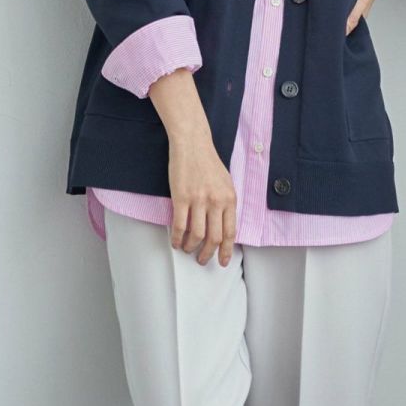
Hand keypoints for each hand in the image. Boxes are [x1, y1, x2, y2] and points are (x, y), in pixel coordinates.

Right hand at [168, 131, 237, 266]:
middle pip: (214, 237)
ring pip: (197, 235)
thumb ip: (226, 204)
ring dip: (191, 247)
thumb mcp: (226, 183)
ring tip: (187, 250)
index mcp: (230, 198)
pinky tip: (175, 241)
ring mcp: (198, 200)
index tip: (223, 261)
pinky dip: (177, 237)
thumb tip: (223, 226)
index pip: (230, 232)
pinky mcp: (181, 197)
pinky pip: (179, 225)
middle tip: (202, 260)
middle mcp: (216, 201)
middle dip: (208, 254)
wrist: (192, 144)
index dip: (226, 250)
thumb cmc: (208, 163)